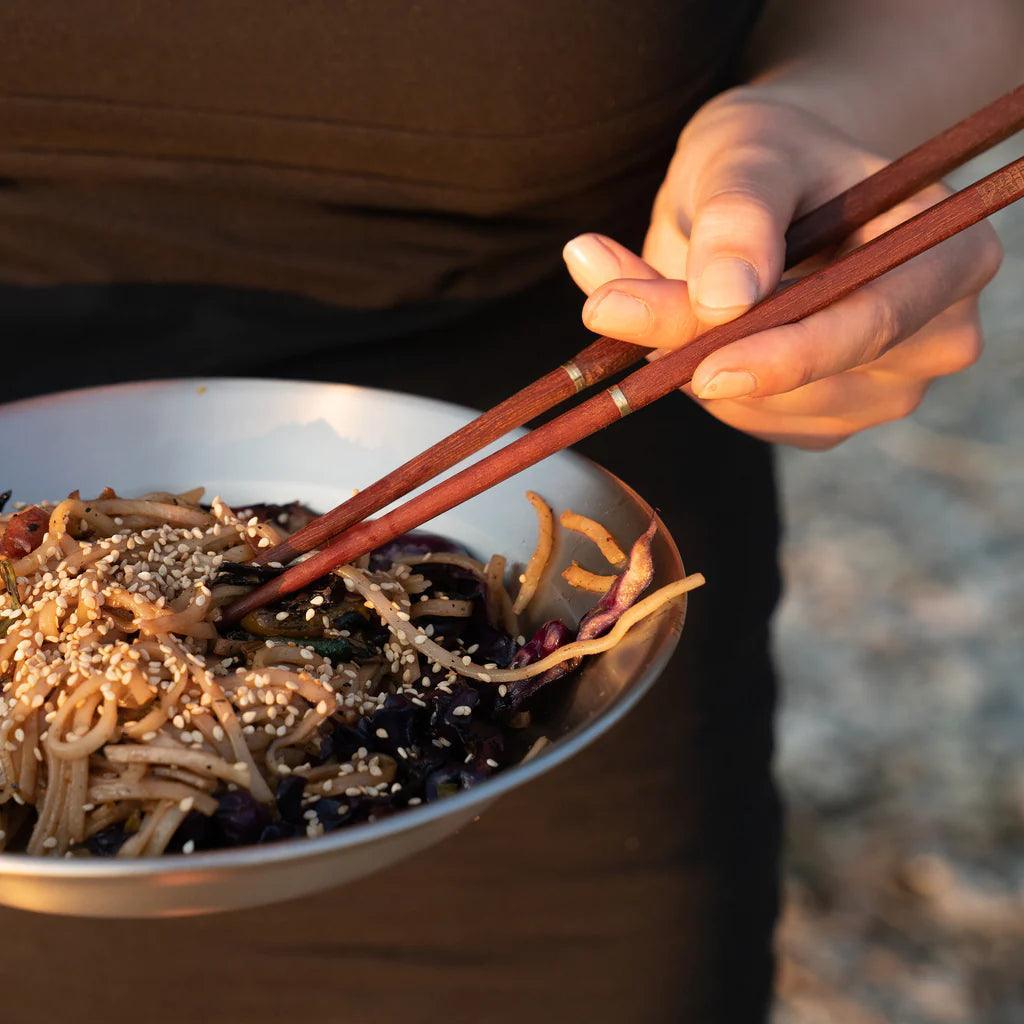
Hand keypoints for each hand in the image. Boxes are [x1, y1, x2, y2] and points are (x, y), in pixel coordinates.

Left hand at [562, 88, 1002, 448]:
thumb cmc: (775, 157)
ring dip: (685, 361)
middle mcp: (933, 338)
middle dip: (702, 350)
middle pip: (811, 379)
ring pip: (764, 408)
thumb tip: (719, 298)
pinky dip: (693, 378)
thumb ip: (737, 214)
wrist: (777, 185)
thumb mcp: (748, 153)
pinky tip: (682, 325)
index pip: (870, 326)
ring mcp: (882, 389)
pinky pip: (747, 418)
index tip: (702, 367)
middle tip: (606, 304)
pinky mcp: (826, 418)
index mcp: (947, 257)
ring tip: (643, 289)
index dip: (784, 354)